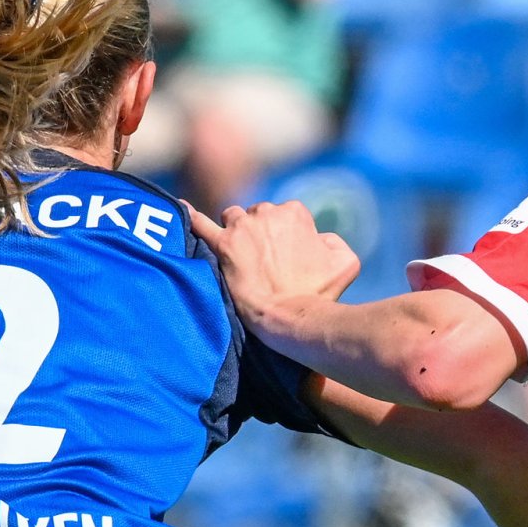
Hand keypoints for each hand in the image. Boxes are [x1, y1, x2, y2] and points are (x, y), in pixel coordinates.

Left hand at [188, 200, 360, 324]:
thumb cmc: (319, 293)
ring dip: (238, 231)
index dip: (289, 238)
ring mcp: (242, 227)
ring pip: (234, 218)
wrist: (289, 317)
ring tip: (242, 255)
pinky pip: (200, 224)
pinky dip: (191, 217)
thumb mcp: (346, 262)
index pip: (288, 216)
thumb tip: (319, 240)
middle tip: (267, 263)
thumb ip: (333, 241)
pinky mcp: (222, 245)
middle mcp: (267, 212)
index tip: (288, 259)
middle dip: (262, 233)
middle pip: (260, 216)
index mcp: (295, 212)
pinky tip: (180, 209)